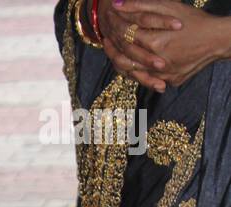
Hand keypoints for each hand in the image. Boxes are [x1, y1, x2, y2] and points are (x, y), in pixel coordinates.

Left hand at [98, 0, 220, 91]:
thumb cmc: (194, 20)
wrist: (217, 40)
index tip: (107, 32)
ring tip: (116, 55)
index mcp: (156, 42)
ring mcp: (165, 75)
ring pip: (136, 74)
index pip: (127, 41)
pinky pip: (151, 80)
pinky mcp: (172, 82)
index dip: (115, 36)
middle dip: (113, 53)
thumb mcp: (169, 7)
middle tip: (107, 44)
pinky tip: (134, 65)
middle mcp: (159, 63)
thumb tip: (116, 5)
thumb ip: (142, 6)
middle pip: (127, 61)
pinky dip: (140, 73)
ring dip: (123, 65)